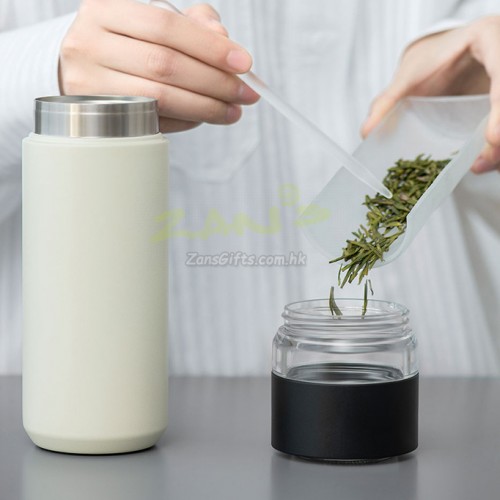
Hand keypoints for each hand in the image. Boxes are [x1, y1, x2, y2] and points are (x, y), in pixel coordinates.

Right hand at [59, 0, 258, 132]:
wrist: (83, 68)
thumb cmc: (128, 43)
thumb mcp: (155, 21)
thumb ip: (193, 24)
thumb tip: (225, 41)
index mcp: (105, 10)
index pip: (166, 27)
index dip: (209, 47)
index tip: (244, 63)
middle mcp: (90, 45)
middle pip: (165, 66)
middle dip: (214, 82)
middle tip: (245, 93)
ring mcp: (90, 85)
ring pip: (159, 99)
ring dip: (205, 107)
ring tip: (233, 110)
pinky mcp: (100, 118)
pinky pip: (153, 122)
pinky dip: (186, 121)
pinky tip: (204, 117)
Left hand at [361, 16, 499, 173]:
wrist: (443, 54)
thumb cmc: (430, 61)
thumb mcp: (407, 76)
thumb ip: (387, 101)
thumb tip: (367, 132)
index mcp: (487, 38)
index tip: (492, 137)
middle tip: (483, 159)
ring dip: (499, 145)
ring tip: (481, 164)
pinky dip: (496, 144)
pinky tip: (483, 160)